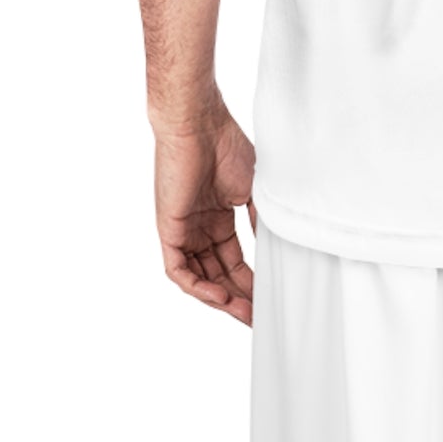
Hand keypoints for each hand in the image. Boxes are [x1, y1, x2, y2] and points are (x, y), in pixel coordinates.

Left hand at [153, 103, 257, 325]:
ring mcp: (183, 230)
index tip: (267, 300)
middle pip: (217, 274)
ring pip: (198, 278)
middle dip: (237, 298)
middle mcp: (198, 228)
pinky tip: (219, 296)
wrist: (200, 124)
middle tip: (258, 317)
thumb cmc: (227, 146)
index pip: (233, 260)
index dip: (249, 282)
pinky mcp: (169, 230)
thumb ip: (259, 220)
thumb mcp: (253, 189)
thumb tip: (274, 252)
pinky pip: (178, 270)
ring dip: (220, 298)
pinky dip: (197, 287)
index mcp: (217, 217)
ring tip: (243, 312)